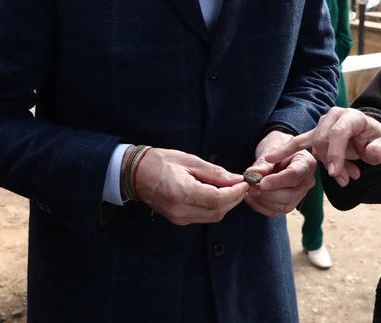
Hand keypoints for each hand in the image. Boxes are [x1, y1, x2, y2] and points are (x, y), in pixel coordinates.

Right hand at [131, 147, 247, 224]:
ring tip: (232, 189)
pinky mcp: (178, 220)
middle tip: (242, 185)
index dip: (235, 193)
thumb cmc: (161, 162)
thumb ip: (214, 172)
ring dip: (226, 205)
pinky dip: (215, 208)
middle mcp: (180, 209)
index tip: (245, 182)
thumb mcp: (189, 160)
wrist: (136, 174)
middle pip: (217, 211)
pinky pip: (203, 217)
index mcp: (182, 192)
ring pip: (212, 217)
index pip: (217, 199)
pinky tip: (218, 195)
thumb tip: (236, 179)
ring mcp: (178, 217)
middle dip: (234, 199)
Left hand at [242, 130, 316, 216]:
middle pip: (291, 194)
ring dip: (264, 201)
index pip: (295, 175)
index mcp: (306, 163)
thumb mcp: (270, 149)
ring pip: (284, 205)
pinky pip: (277, 211)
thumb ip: (263, 162)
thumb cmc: (277, 147)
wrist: (278, 154)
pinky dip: (262, 206)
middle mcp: (307, 181)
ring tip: (249, 191)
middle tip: (251, 187)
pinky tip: (251, 197)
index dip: (277, 181)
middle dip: (269, 193)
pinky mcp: (290, 203)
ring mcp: (300, 194)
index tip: (261, 183)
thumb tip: (253, 174)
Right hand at [264, 107, 380, 187]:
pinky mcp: (313, 135)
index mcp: (350, 116)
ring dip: (325, 165)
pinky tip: (270, 160)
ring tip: (343, 178)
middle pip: (324, 141)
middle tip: (345, 180)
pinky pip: (297, 143)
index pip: (338, 133)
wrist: (369, 136)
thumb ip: (380, 150)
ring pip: (313, 147)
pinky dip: (284, 151)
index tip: (334, 173)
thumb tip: (371, 154)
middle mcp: (332, 117)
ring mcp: (321, 125)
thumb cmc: (375, 140)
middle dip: (332, 164)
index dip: (336, 154)